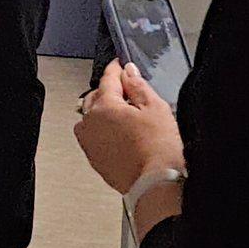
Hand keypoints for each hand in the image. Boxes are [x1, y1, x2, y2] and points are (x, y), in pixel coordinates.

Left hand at [76, 60, 184, 194]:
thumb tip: (128, 72)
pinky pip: (93, 137)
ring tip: (122, 114)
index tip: (120, 64)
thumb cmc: (158, 149)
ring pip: (90, 117)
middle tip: (127, 90)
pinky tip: (119, 134)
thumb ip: (138, 85)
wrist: (157, 183)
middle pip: (96, 96)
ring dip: (102, 111)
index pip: (107, 78)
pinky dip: (102, 130)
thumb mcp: (155, 107)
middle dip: (109, 90)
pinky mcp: (95, 160)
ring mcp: (90, 143)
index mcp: (104, 106)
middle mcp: (91, 123)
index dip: (116, 68)